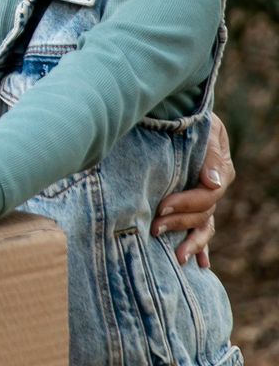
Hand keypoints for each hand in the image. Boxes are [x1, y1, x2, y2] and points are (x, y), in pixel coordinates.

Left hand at [154, 113, 231, 265]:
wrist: (180, 110)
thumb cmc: (189, 115)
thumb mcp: (204, 127)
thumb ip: (209, 153)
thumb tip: (212, 183)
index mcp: (218, 169)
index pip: (206, 194)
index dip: (185, 203)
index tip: (161, 207)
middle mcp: (214, 186)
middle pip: (203, 212)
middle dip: (179, 222)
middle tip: (156, 228)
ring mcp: (206, 197)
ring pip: (204, 225)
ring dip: (192, 241)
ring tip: (178, 257)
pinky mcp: (195, 202)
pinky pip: (203, 228)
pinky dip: (202, 246)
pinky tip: (201, 264)